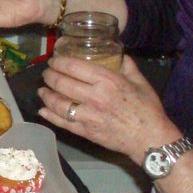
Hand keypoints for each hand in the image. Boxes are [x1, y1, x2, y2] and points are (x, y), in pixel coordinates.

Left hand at [36, 54, 180, 162]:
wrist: (150, 139)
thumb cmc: (147, 109)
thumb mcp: (140, 82)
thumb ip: (127, 65)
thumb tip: (119, 53)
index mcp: (107, 81)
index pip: (73, 67)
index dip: (59, 62)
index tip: (54, 60)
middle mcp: (94, 97)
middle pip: (61, 83)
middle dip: (49, 76)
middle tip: (47, 73)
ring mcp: (87, 116)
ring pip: (58, 103)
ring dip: (46, 95)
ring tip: (42, 90)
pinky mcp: (85, 131)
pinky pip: (62, 122)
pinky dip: (49, 115)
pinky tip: (43, 110)